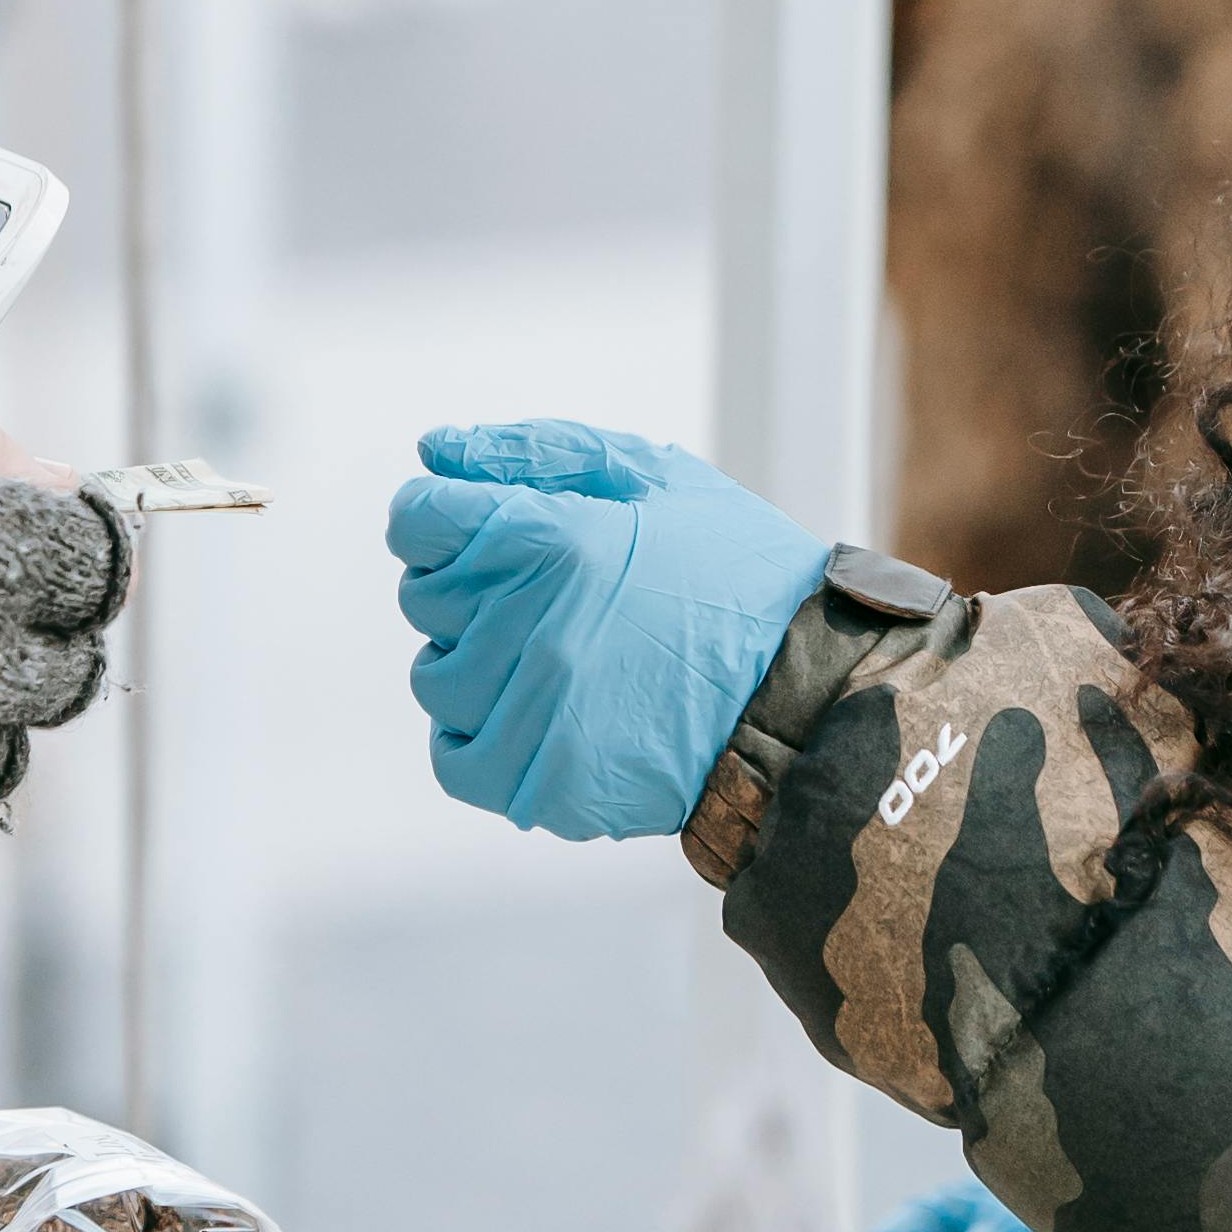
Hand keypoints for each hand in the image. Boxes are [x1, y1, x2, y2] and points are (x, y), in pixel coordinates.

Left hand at [387, 420, 823, 841]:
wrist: (812, 696)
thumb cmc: (740, 574)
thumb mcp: (656, 478)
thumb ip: (536, 453)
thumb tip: (434, 450)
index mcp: (553, 540)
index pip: (418, 517)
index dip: (443, 512)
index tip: (483, 525)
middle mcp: (530, 627)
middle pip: (423, 595)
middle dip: (467, 581)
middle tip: (544, 589)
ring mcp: (535, 712)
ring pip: (437, 678)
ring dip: (474, 659)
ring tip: (552, 651)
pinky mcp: (546, 781)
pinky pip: (456, 759)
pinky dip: (477, 735)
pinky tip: (532, 710)